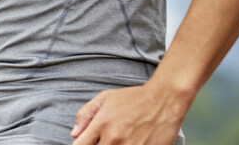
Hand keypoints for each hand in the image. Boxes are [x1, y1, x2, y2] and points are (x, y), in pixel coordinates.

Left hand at [71, 83, 186, 144]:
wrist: (165, 100)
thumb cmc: (134, 98)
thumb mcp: (105, 98)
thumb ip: (86, 114)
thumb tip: (74, 133)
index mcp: (102, 124)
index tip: (87, 143)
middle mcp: (114, 139)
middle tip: (105, 139)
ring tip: (120, 140)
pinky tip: (132, 142)